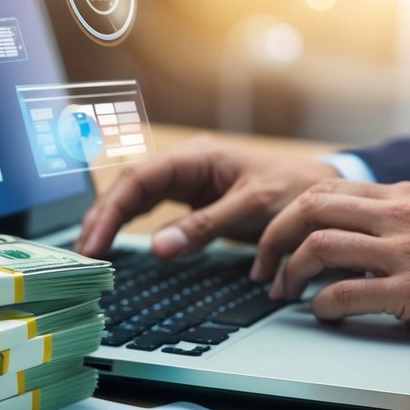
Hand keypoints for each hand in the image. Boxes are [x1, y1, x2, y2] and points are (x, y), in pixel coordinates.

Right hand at [75, 136, 339, 258]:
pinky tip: (113, 241)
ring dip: (111, 222)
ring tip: (90, 251)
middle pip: (130, 187)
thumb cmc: (295, 190)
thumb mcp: (252, 209)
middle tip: (83, 253)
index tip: (95, 243)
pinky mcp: (193, 198)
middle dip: (103, 218)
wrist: (326, 191)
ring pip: (136, 197)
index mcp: (197, 156)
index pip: (138, 179)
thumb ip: (203, 228)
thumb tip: (158, 249)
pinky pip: (151, 208)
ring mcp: (188, 180)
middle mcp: (186, 164)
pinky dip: (130, 225)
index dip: (111, 211)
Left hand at [252, 180, 409, 345]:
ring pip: (318, 247)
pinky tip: (320, 315)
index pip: (324, 190)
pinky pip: (345, 294)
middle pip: (308, 210)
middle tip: (262, 268)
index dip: (286, 216)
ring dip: (290, 274)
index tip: (273, 243)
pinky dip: (321, 307)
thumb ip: (395, 217)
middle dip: (272, 239)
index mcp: (403, 196)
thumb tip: (351, 228)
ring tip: (283, 294)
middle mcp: (399, 216)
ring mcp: (405, 252)